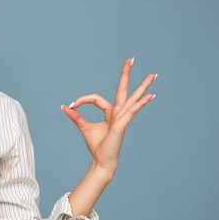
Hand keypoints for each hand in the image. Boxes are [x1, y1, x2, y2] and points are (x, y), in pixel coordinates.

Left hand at [61, 58, 155, 179]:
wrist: (101, 161)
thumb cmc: (97, 145)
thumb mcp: (84, 127)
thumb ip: (76, 116)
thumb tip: (65, 106)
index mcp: (110, 112)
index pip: (96, 98)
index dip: (83, 100)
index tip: (72, 105)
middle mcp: (118, 112)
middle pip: (123, 90)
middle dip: (126, 74)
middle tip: (130, 59)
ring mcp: (122, 118)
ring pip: (133, 98)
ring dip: (143, 86)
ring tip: (153, 74)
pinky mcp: (122, 125)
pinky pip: (132, 111)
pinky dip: (140, 103)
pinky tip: (150, 96)